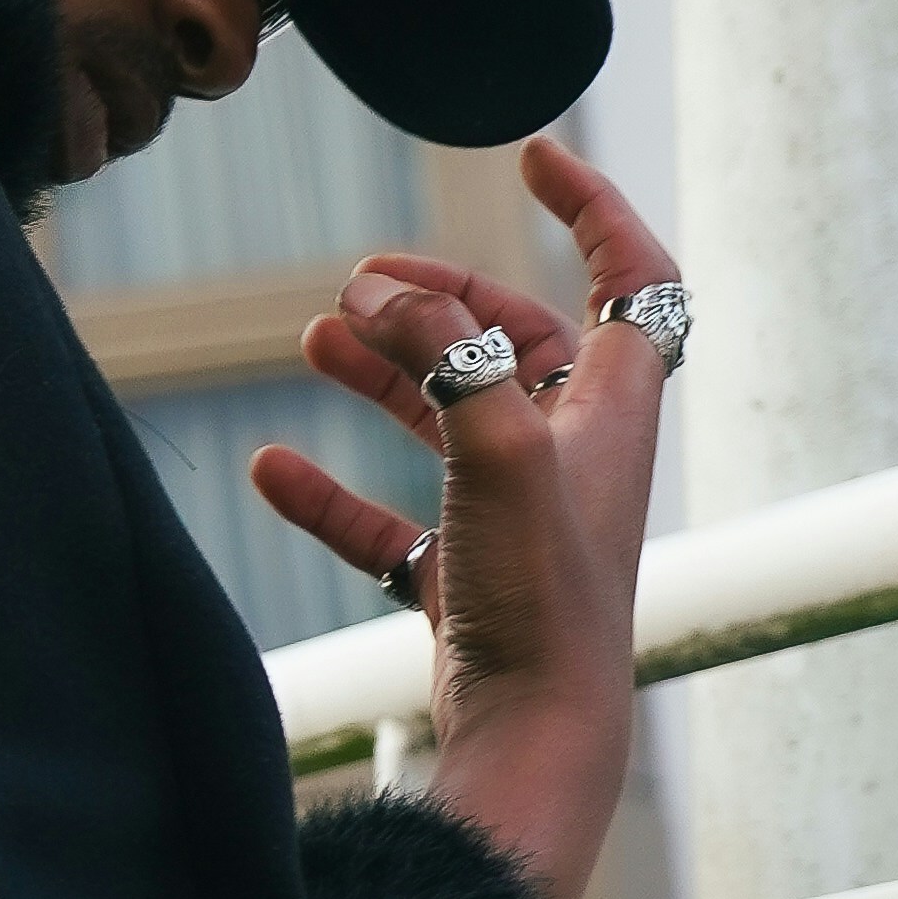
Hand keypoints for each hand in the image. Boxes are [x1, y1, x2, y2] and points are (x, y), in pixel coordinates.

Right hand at [248, 134, 676, 898]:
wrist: (534, 742)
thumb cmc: (542, 600)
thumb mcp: (500, 449)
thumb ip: (446, 354)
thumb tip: (377, 292)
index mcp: (606, 412)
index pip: (629, 280)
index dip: (591, 209)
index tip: (534, 156)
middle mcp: (569, 460)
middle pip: (515, 340)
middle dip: (441, 297)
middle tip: (365, 280)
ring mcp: (515, 523)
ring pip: (449, 417)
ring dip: (385, 373)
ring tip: (314, 339)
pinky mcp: (465, 584)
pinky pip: (390, 520)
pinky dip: (332, 492)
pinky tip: (268, 470)